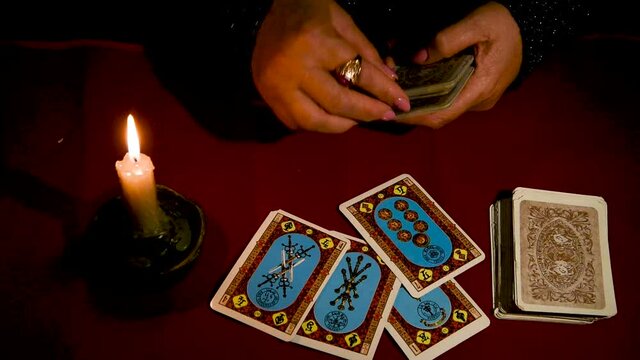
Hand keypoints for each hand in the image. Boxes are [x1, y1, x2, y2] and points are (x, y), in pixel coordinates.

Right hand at [252, 0, 409, 132]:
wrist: (274, 6)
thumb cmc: (312, 8)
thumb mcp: (344, 22)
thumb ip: (366, 53)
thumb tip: (390, 84)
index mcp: (315, 43)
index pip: (357, 73)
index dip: (384, 91)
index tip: (401, 103)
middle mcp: (293, 67)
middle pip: (336, 103)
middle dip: (366, 112)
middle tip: (385, 115)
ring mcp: (275, 85)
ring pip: (313, 121)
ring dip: (340, 125)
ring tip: (356, 120)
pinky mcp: (266, 95)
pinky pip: (294, 121)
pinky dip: (315, 124)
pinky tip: (330, 116)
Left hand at [398, 1, 521, 127]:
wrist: (530, 25)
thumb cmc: (505, 24)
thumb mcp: (477, 25)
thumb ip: (447, 41)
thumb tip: (418, 58)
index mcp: (480, 90)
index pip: (441, 116)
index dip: (414, 117)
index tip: (392, 110)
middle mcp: (479, 101)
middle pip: (439, 111)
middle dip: (413, 101)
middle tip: (391, 88)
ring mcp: (480, 98)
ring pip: (445, 103)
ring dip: (422, 94)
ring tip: (400, 79)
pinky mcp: (479, 91)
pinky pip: (452, 95)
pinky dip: (434, 87)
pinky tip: (419, 75)